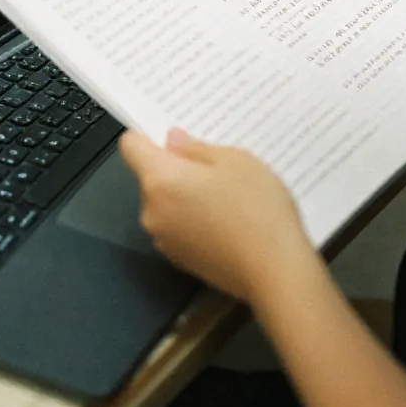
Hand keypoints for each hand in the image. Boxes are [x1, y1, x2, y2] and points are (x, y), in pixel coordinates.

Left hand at [120, 129, 313, 303]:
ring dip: (187, 194)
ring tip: (228, 194)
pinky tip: (228, 220)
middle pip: (151, 177)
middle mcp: (151, 212)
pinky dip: (195, 218)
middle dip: (177, 167)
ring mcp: (164, 240)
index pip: (131, 146)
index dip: (148, 134)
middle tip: (216, 164)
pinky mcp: (180, 260)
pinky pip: (179, 226)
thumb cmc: (256, 208)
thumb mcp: (234, 160)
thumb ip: (195, 148)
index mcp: (159, 181)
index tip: (173, 135)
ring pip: (167, 202)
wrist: (274, 271)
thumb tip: (173, 141)